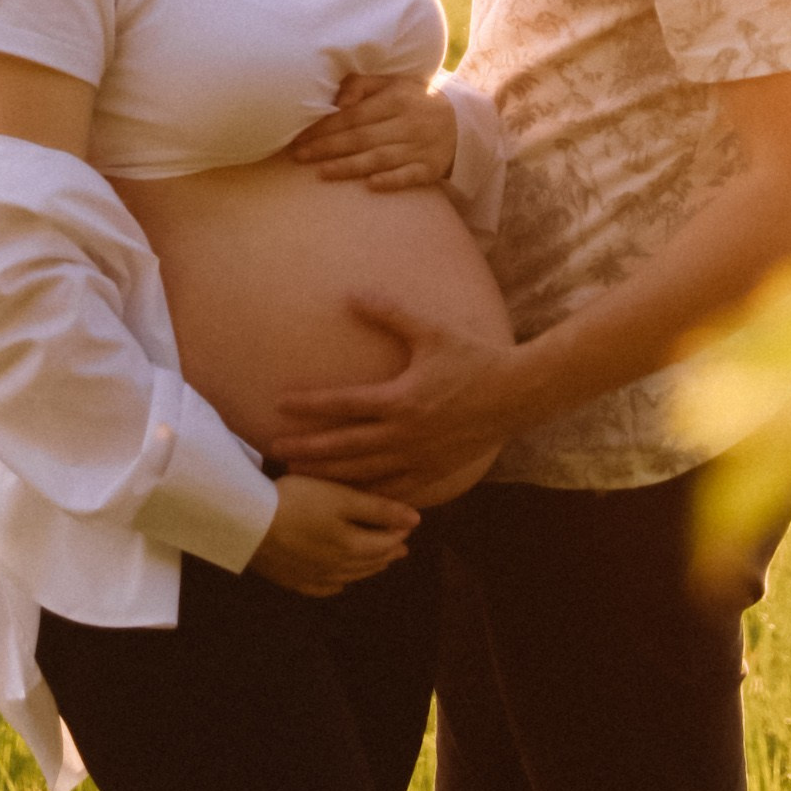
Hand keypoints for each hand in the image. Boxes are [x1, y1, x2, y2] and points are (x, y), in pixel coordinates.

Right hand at [247, 473, 419, 597]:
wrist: (248, 522)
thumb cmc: (296, 501)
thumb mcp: (339, 496)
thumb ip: (378, 508)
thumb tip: (416, 520)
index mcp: (352, 546)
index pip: (384, 542)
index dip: (399, 533)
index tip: (410, 526)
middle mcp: (337, 567)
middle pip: (369, 562)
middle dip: (387, 553)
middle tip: (400, 547)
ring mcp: (313, 576)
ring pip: (349, 576)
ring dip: (367, 569)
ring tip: (378, 562)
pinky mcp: (291, 580)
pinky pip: (321, 588)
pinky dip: (336, 585)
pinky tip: (338, 582)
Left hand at [271, 294, 523, 495]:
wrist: (516, 395)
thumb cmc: (472, 357)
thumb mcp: (429, 330)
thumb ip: (389, 312)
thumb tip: (350, 293)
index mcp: (400, 399)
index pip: (343, 404)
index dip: (309, 405)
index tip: (279, 404)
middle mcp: (405, 434)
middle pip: (345, 447)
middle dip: (308, 451)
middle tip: (274, 454)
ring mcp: (420, 458)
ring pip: (365, 474)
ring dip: (331, 476)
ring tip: (301, 477)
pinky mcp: (435, 472)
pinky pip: (394, 490)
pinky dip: (368, 494)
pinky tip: (350, 497)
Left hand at [291, 74, 458, 190]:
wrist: (461, 124)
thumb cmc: (414, 101)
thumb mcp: (392, 83)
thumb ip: (361, 85)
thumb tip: (337, 101)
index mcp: (395, 100)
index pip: (354, 115)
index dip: (325, 126)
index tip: (300, 136)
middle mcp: (407, 124)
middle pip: (361, 137)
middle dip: (327, 147)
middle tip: (299, 156)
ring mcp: (419, 148)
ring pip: (379, 158)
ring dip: (348, 167)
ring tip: (320, 172)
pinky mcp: (429, 170)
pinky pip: (408, 177)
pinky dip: (390, 181)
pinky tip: (370, 185)